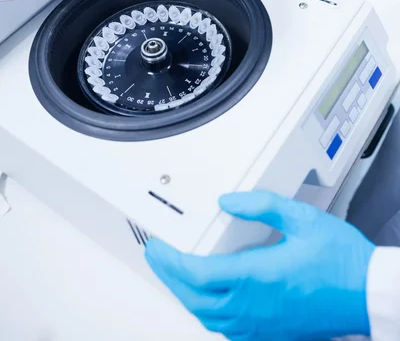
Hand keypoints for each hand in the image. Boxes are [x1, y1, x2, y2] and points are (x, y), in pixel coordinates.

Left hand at [145, 191, 374, 340]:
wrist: (367, 294)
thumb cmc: (341, 262)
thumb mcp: (302, 218)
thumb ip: (261, 205)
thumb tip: (229, 201)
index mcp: (257, 277)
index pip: (197, 273)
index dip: (170, 260)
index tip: (158, 246)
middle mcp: (254, 306)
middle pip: (194, 297)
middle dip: (168, 276)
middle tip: (157, 256)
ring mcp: (260, 325)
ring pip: (206, 316)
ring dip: (184, 294)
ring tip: (175, 273)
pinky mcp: (270, 333)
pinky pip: (225, 328)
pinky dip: (206, 311)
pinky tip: (207, 299)